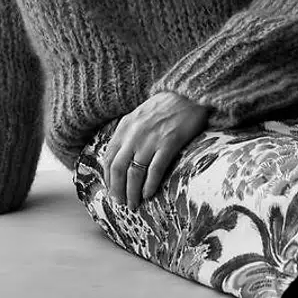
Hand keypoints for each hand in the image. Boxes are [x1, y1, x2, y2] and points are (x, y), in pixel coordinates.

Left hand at [104, 90, 209, 208]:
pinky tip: (149, 194)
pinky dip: (150, 184)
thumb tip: (120, 157)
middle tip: (121, 203)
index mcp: (124, 127)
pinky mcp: (169, 142)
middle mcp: (134, 134)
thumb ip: (128, 133)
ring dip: (132, 192)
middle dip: (117, 190)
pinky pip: (155, 169)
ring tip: (134, 204)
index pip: (109, 158)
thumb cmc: (165, 106)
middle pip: (118, 168)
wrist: (188, 93)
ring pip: (134, 172)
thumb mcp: (138, 115)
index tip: (111, 191)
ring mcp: (151, 139)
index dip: (108, 178)